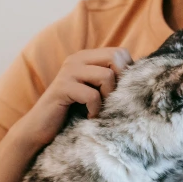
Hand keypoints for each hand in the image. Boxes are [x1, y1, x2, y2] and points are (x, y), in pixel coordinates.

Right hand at [16, 47, 132, 145]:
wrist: (40, 129)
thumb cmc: (73, 112)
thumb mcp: (95, 91)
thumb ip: (111, 80)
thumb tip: (141, 76)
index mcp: (87, 57)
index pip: (121, 52)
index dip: (126, 73)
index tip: (118, 93)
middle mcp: (77, 58)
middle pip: (116, 57)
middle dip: (119, 82)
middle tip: (109, 101)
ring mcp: (68, 71)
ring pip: (107, 76)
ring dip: (107, 98)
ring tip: (97, 109)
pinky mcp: (62, 87)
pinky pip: (91, 95)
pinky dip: (94, 109)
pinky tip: (88, 116)